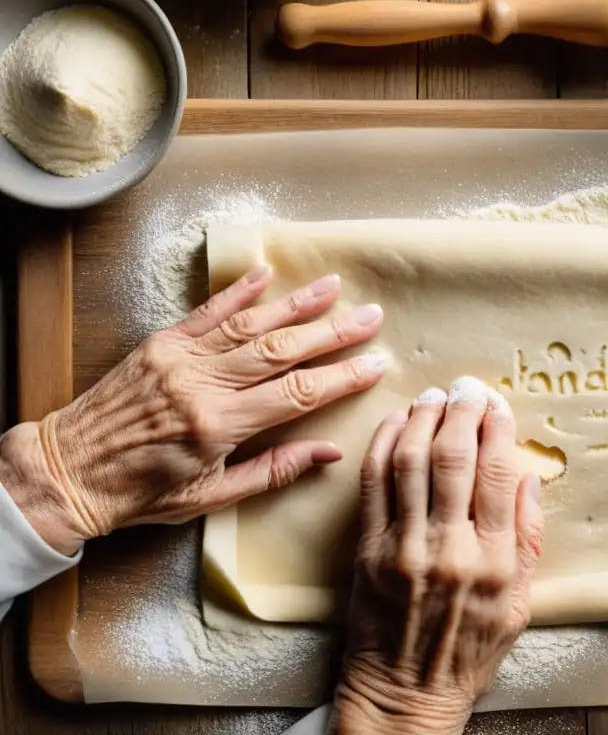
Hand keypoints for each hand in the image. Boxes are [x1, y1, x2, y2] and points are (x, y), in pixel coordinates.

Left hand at [0, 267, 385, 555]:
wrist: (68, 471)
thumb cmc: (142, 494)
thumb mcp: (212, 496)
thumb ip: (273, 471)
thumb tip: (329, 453)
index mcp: (219, 425)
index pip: (297, 394)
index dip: (341, 378)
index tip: (375, 364)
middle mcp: (203, 383)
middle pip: (282, 350)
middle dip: (332, 333)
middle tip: (371, 316)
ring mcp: (180, 358)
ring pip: (250, 324)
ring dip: (296, 304)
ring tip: (334, 287)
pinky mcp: (160, 343)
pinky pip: (207, 312)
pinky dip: (238, 292)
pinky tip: (266, 275)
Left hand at [335, 377, 543, 734]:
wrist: (403, 695)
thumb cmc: (466, 654)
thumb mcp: (519, 607)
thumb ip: (526, 541)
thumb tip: (528, 478)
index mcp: (493, 563)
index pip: (497, 475)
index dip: (498, 429)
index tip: (498, 403)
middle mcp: (448, 550)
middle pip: (453, 459)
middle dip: (461, 411)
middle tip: (466, 386)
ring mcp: (402, 549)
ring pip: (410, 462)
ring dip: (422, 419)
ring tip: (433, 395)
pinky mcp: (366, 551)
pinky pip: (373, 484)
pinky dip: (382, 444)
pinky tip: (395, 423)